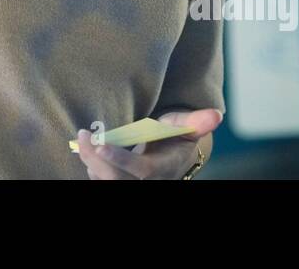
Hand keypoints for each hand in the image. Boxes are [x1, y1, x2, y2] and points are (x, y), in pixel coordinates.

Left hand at [76, 108, 221, 179]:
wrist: (170, 156)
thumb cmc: (175, 137)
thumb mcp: (186, 127)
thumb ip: (197, 121)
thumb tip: (217, 114)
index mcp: (163, 168)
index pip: (141, 170)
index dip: (121, 159)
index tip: (101, 143)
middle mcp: (147, 182)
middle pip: (117, 179)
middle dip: (97, 160)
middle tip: (83, 135)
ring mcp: (132, 183)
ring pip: (106, 181)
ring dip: (90, 162)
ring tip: (81, 139)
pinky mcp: (119, 180)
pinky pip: (102, 180)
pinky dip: (91, 167)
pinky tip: (86, 150)